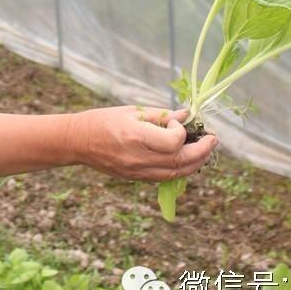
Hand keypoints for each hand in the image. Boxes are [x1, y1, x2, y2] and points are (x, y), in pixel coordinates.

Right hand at [68, 106, 216, 181]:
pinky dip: (180, 170)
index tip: (177, 122)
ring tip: (205, 151)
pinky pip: (165, 178)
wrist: (78, 142)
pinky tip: (186, 159)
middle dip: (202, 151)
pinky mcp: (135, 178)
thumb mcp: (132, 110)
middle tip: (212, 140)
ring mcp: (137, 171)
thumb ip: (161, 115)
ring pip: (177, 174)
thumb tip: (186, 115)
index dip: (182, 131)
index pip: (174, 141)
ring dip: (195, 163)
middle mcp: (138, 157)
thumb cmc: (103, 120)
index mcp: (136, 136)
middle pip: (181, 161)